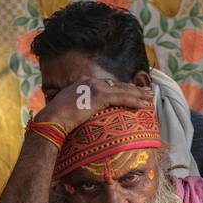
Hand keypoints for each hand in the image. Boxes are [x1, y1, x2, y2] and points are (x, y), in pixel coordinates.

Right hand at [35, 76, 152, 132]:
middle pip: (117, 85)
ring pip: (123, 90)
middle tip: (147, 92)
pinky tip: (144, 104)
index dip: (121, 88)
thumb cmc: (57, 120)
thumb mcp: (68, 110)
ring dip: (138, 95)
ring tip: (150, 98)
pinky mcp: (100, 96)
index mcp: (82, 83)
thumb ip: (79, 108)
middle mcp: (90, 82)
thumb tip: (82, 116)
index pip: (107, 84)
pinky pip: (122, 98)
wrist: (52, 120)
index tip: (131, 90)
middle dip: (134, 89)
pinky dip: (134, 101)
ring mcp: (95, 87)